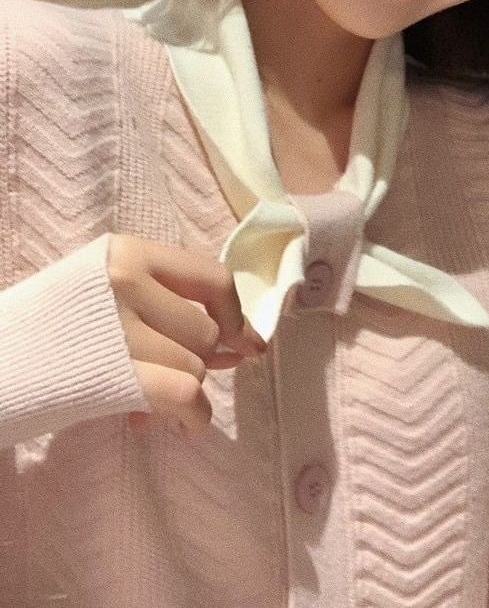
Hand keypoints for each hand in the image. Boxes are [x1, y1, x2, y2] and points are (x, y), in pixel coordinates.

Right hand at [106, 233, 265, 436]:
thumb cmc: (50, 326)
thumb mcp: (103, 289)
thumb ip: (168, 300)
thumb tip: (248, 343)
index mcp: (128, 252)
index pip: (213, 278)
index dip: (236, 315)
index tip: (246, 343)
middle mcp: (127, 281)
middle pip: (207, 331)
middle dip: (205, 361)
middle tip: (186, 376)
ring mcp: (119, 326)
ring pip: (195, 366)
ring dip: (187, 391)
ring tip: (161, 404)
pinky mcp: (114, 373)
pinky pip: (183, 394)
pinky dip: (192, 416)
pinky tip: (183, 424)